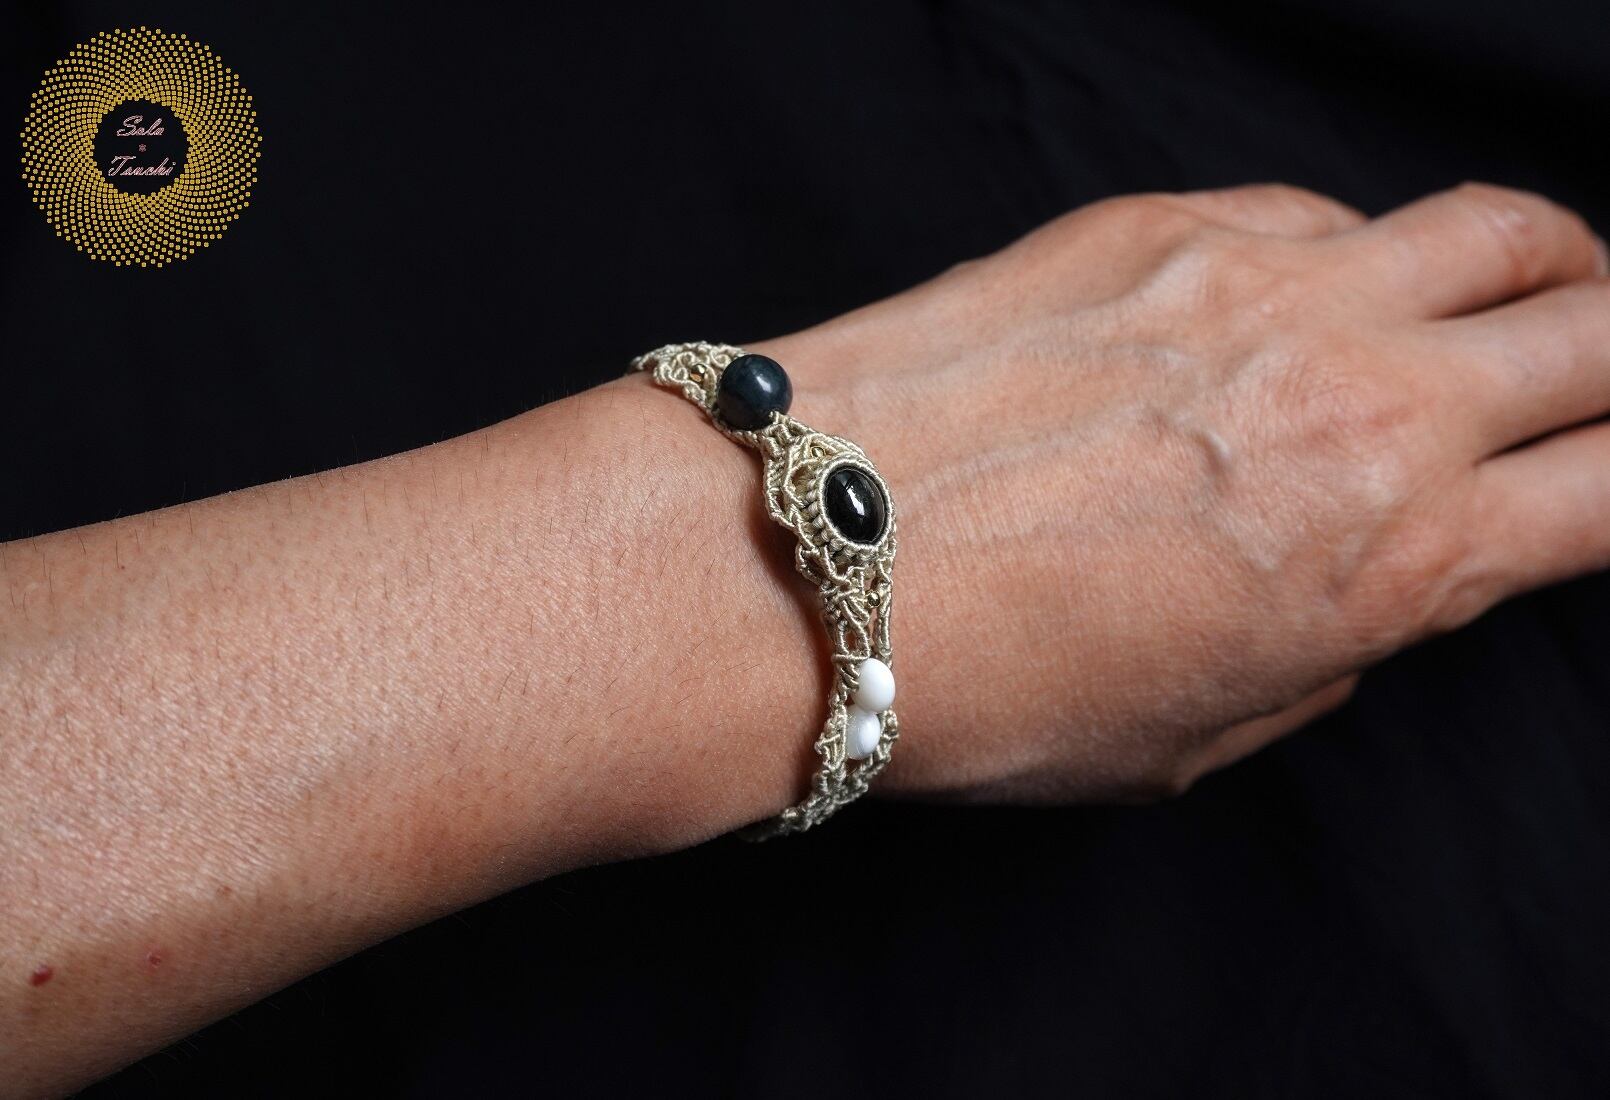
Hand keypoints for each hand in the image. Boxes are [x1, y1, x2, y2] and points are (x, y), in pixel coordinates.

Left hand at [750, 183, 1609, 802]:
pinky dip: (1359, 248)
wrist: (809, 558)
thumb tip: (1370, 578)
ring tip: (1527, 293)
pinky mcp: (1164, 221)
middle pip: (1601, 334)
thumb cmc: (986, 682)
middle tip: (1593, 386)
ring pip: (1497, 227)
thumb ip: (1327, 643)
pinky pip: (1323, 207)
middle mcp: (1365, 400)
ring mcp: (1270, 287)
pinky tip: (1318, 288)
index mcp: (1396, 554)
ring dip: (1543, 266)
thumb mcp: (1196, 733)